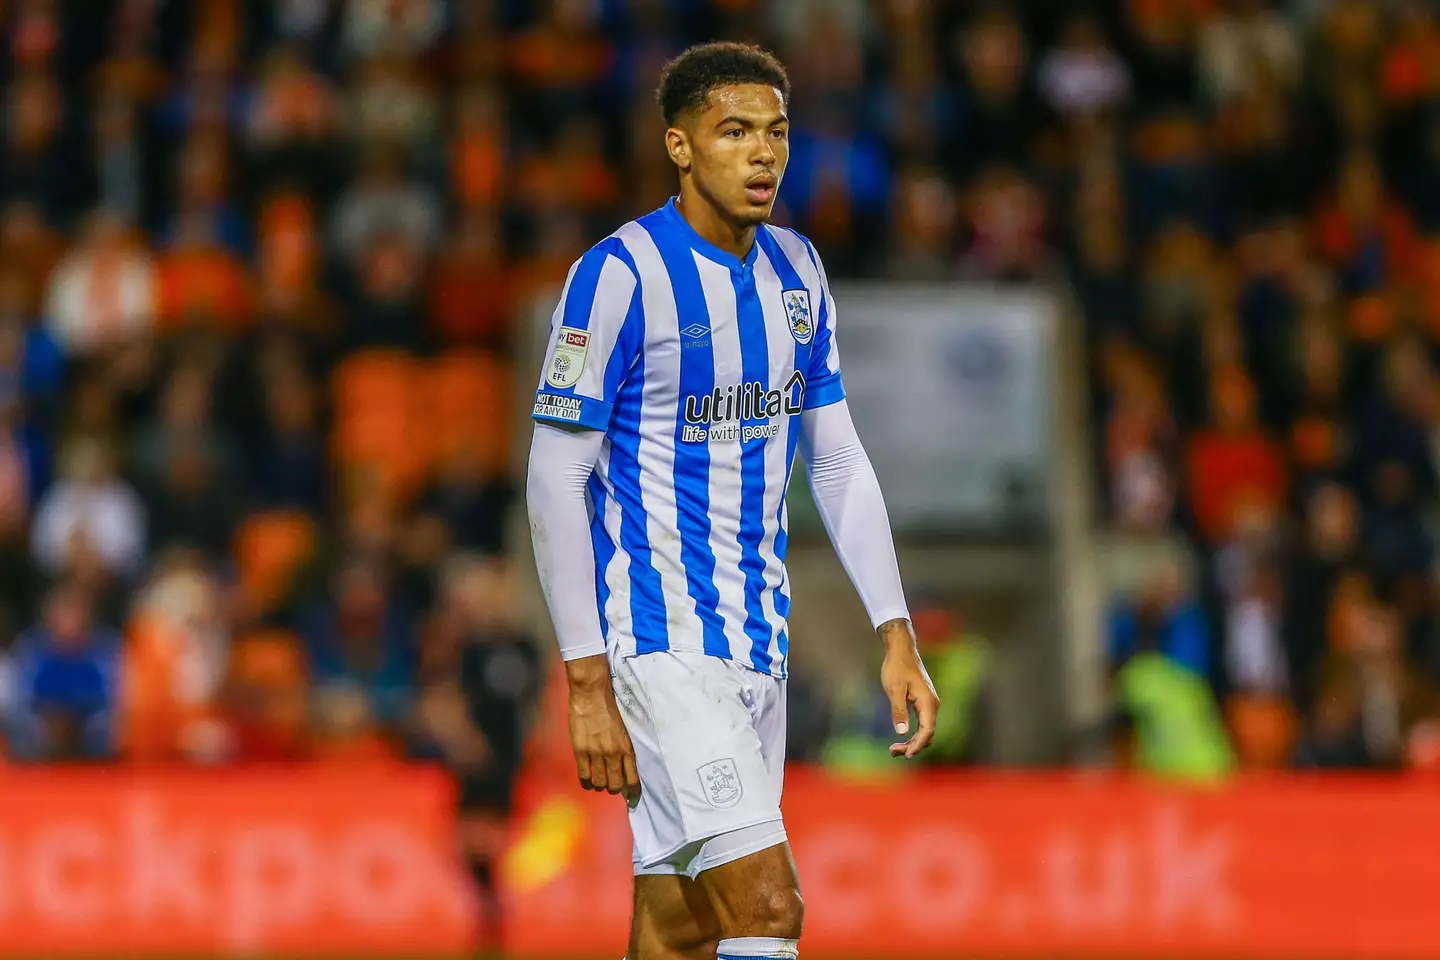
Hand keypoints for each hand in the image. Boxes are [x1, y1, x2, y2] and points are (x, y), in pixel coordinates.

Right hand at [565, 655, 640, 800]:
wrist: (591, 695)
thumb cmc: (609, 707)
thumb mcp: (623, 729)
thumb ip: (622, 747)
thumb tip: (623, 765)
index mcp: (626, 747)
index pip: (633, 778)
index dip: (633, 792)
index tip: (633, 799)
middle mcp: (613, 753)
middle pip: (615, 785)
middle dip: (615, 789)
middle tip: (612, 786)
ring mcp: (596, 753)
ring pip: (600, 783)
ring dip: (600, 786)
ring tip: (599, 782)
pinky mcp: (581, 751)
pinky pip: (584, 776)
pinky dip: (586, 782)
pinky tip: (588, 782)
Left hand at [878, 619, 938, 758]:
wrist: (901, 650)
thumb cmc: (897, 667)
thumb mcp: (894, 689)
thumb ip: (898, 710)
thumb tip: (901, 732)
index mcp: (927, 702)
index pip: (927, 731)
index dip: (917, 745)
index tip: (906, 755)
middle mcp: (932, 705)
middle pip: (927, 734)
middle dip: (912, 746)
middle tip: (892, 751)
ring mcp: (929, 704)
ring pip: (925, 730)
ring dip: (912, 742)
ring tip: (893, 749)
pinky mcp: (923, 703)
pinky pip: (922, 724)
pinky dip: (913, 734)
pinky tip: (901, 738)